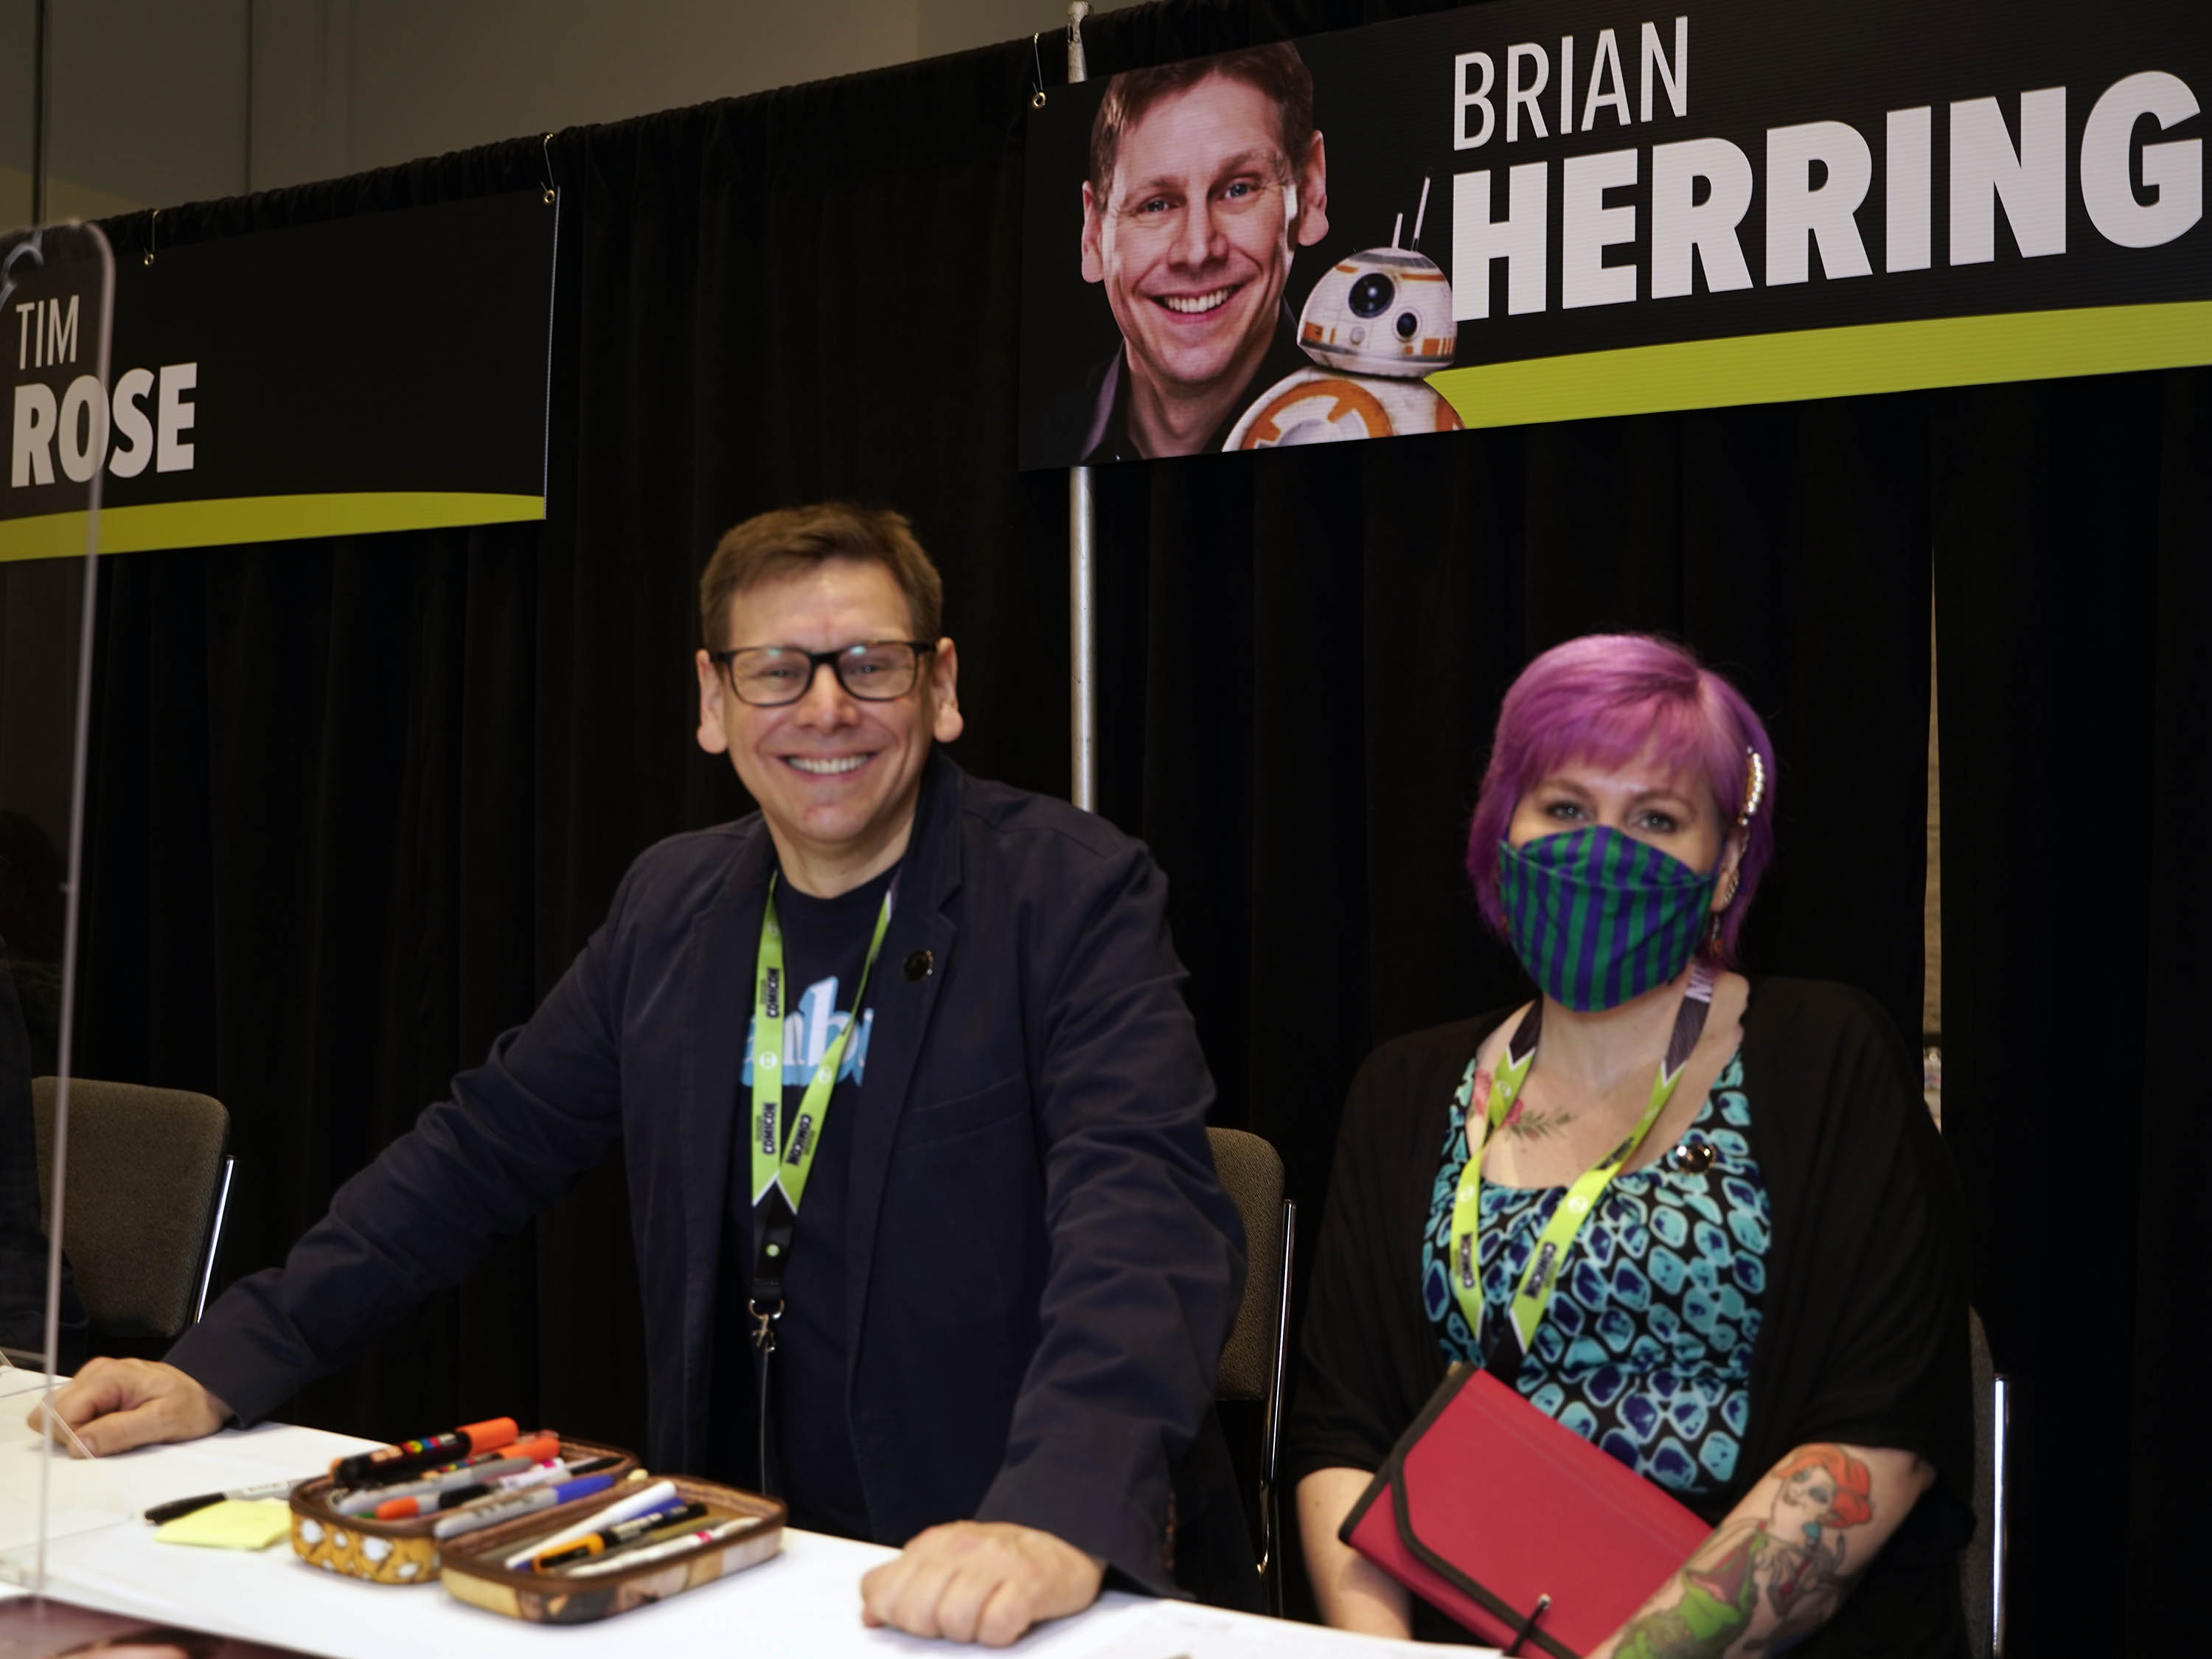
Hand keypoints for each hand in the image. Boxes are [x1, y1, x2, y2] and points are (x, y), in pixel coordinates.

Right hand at [25, 1357, 229, 1455]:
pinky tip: (107, 1425)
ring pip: (55, 1411)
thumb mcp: (164, 1423)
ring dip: (75, 1429)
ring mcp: (94, 1379)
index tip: (102, 1445)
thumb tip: (77, 1445)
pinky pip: (69, 1410)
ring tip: (110, 1430)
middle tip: (107, 1438)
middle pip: (51, 1411)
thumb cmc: (191, 1406)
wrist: (208, 1392)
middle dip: (71, 1434)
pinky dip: (81, 1424)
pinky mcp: (96, 1388)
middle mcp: (96, 1372)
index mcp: (109, 1376)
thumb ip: (119, 1433)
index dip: (75, 1437)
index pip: (61, 1413)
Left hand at [859, 1520, 1105, 1646]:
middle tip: (959, 1622)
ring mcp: (997, 1563)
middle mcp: (961, 1547)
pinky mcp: (1031, 1584)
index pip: (883, 1594)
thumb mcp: (945, 1561)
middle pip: (917, 1614)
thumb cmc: (1000, 1561)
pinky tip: (1009, 1622)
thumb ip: (903, 1584)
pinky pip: (998, 1627)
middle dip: (934, 1631)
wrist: (1066, 1539)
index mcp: (933, 1544)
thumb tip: (869, 1616)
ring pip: (955, 1623)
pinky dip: (1001, 1635)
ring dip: (971, 1634)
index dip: (897, 1619)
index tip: (921, 1620)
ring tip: (986, 1619)